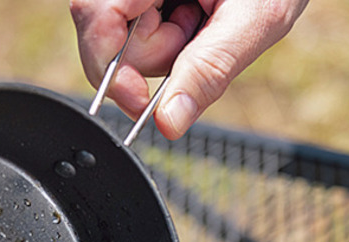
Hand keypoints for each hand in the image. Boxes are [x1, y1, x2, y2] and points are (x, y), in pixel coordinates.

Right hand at [70, 0, 309, 138]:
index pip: (94, 17)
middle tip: (195, 27)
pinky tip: (190, 17)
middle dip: (154, 52)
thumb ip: (208, 69)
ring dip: (164, 46)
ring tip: (200, 17)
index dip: (110, 68)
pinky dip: (165, 39)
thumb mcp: (254, 20)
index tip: (141, 104)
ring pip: (121, 42)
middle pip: (107, 38)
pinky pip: (136, 33)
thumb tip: (167, 123)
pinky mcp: (142, 2)